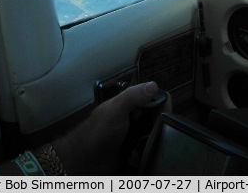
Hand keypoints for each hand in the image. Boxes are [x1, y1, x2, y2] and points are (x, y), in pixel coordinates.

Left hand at [52, 81, 169, 174]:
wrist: (83, 162)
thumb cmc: (97, 132)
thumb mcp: (115, 110)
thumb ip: (133, 97)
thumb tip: (154, 85)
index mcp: (131, 106)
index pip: (155, 101)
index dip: (163, 106)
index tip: (165, 115)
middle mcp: (135, 120)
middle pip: (158, 120)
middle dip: (158, 128)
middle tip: (151, 134)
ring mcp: (134, 138)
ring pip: (154, 137)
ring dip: (151, 144)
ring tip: (142, 148)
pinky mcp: (133, 155)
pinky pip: (147, 154)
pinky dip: (144, 156)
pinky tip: (136, 158)